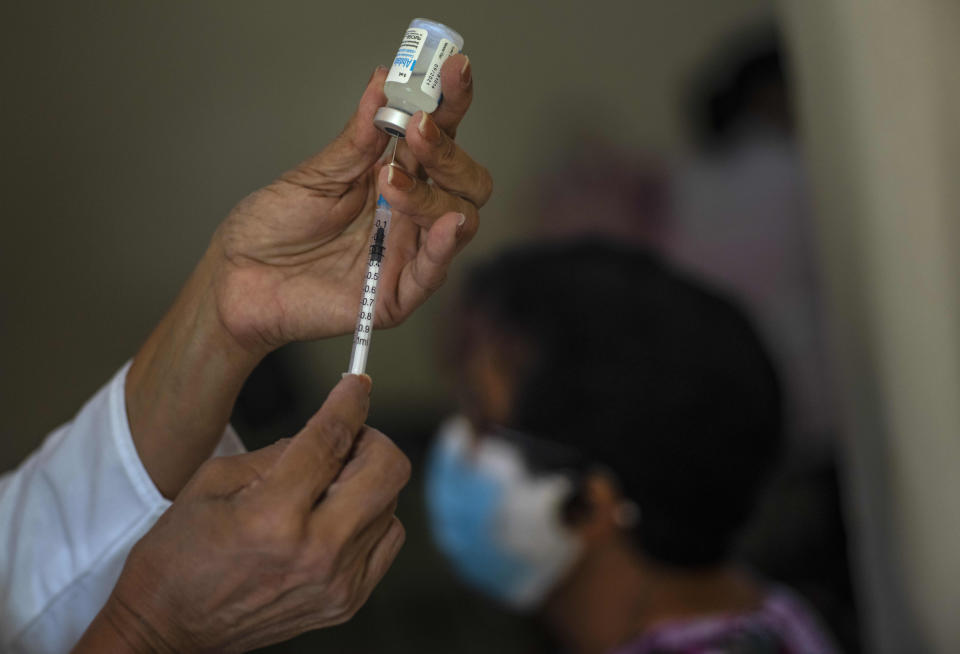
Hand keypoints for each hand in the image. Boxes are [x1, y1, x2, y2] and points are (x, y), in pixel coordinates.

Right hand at [76, 375, 409, 651]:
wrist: (168, 628)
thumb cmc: (180, 555)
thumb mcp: (214, 481)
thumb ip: (279, 450)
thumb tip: (329, 425)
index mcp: (273, 516)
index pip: (332, 440)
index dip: (350, 402)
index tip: (357, 384)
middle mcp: (315, 551)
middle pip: (387, 469)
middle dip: (370, 438)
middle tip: (346, 436)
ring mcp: (337, 582)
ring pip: (392, 502)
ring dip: (367, 480)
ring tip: (329, 483)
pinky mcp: (348, 601)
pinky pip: (387, 538)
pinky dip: (372, 516)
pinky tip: (338, 514)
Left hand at [212, 54, 491, 354]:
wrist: (237, 278)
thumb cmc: (272, 229)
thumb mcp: (315, 175)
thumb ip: (357, 139)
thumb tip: (383, 82)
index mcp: (394, 177)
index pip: (440, 138)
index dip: (451, 104)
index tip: (453, 70)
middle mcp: (410, 214)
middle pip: (466, 181)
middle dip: (449, 152)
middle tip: (417, 130)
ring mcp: (406, 253)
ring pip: (459, 220)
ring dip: (435, 193)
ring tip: (392, 179)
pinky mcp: (395, 294)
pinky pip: (433, 272)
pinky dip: (444, 246)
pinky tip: (446, 222)